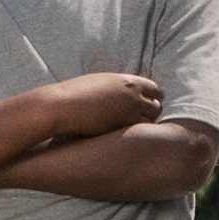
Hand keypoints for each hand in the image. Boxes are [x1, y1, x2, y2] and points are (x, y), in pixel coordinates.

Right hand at [32, 70, 166, 142]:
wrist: (62, 106)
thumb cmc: (75, 94)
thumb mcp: (99, 83)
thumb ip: (115, 87)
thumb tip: (120, 93)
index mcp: (127, 81)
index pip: (153, 88)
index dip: (148, 97)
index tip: (141, 104)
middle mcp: (133, 95)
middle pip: (156, 106)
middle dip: (149, 112)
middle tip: (137, 120)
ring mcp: (129, 112)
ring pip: (150, 121)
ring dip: (142, 125)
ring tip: (131, 130)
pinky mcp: (123, 128)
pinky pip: (139, 132)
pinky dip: (135, 135)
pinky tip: (126, 138)